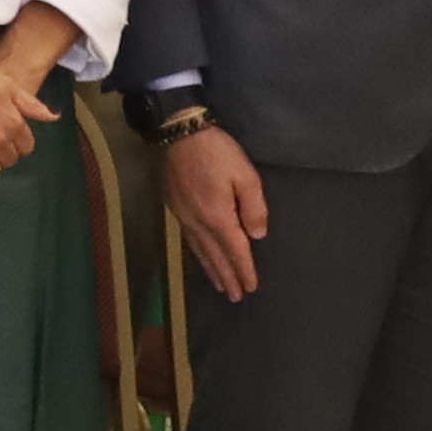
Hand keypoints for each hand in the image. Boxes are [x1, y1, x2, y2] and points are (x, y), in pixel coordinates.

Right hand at [161, 119, 267, 301]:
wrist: (178, 134)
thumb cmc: (217, 152)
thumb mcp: (245, 175)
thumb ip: (254, 207)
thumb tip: (256, 235)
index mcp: (219, 217)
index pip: (235, 250)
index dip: (244, 270)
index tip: (251, 288)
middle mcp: (199, 223)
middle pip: (215, 256)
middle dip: (227, 277)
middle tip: (236, 296)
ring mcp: (184, 217)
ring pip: (200, 251)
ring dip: (211, 270)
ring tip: (220, 285)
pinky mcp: (175, 208)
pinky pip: (189, 240)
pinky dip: (198, 254)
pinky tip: (200, 256)